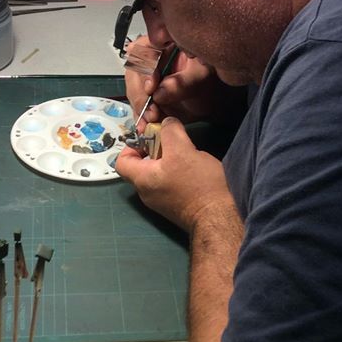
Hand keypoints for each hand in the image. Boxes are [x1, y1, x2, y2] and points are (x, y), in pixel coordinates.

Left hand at [116, 117, 233, 231]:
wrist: (220, 218)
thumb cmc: (198, 184)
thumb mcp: (183, 150)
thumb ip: (171, 132)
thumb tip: (167, 123)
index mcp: (142, 180)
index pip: (122, 161)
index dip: (132, 145)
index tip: (150, 137)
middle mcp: (147, 193)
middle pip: (141, 166)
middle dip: (155, 149)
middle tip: (172, 142)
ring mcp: (162, 202)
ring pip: (157, 174)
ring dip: (169, 160)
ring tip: (186, 153)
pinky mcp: (176, 206)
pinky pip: (169, 184)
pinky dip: (177, 172)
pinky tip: (194, 168)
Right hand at [125, 42, 220, 126]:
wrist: (214, 98)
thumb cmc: (211, 80)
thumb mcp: (203, 76)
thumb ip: (184, 83)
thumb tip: (159, 93)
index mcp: (164, 41)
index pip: (143, 49)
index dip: (144, 69)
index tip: (151, 88)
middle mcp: (150, 55)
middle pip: (133, 70)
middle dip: (140, 93)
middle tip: (151, 111)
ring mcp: (145, 75)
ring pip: (132, 88)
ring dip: (139, 107)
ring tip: (152, 120)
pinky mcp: (144, 93)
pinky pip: (136, 102)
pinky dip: (139, 115)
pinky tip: (144, 126)